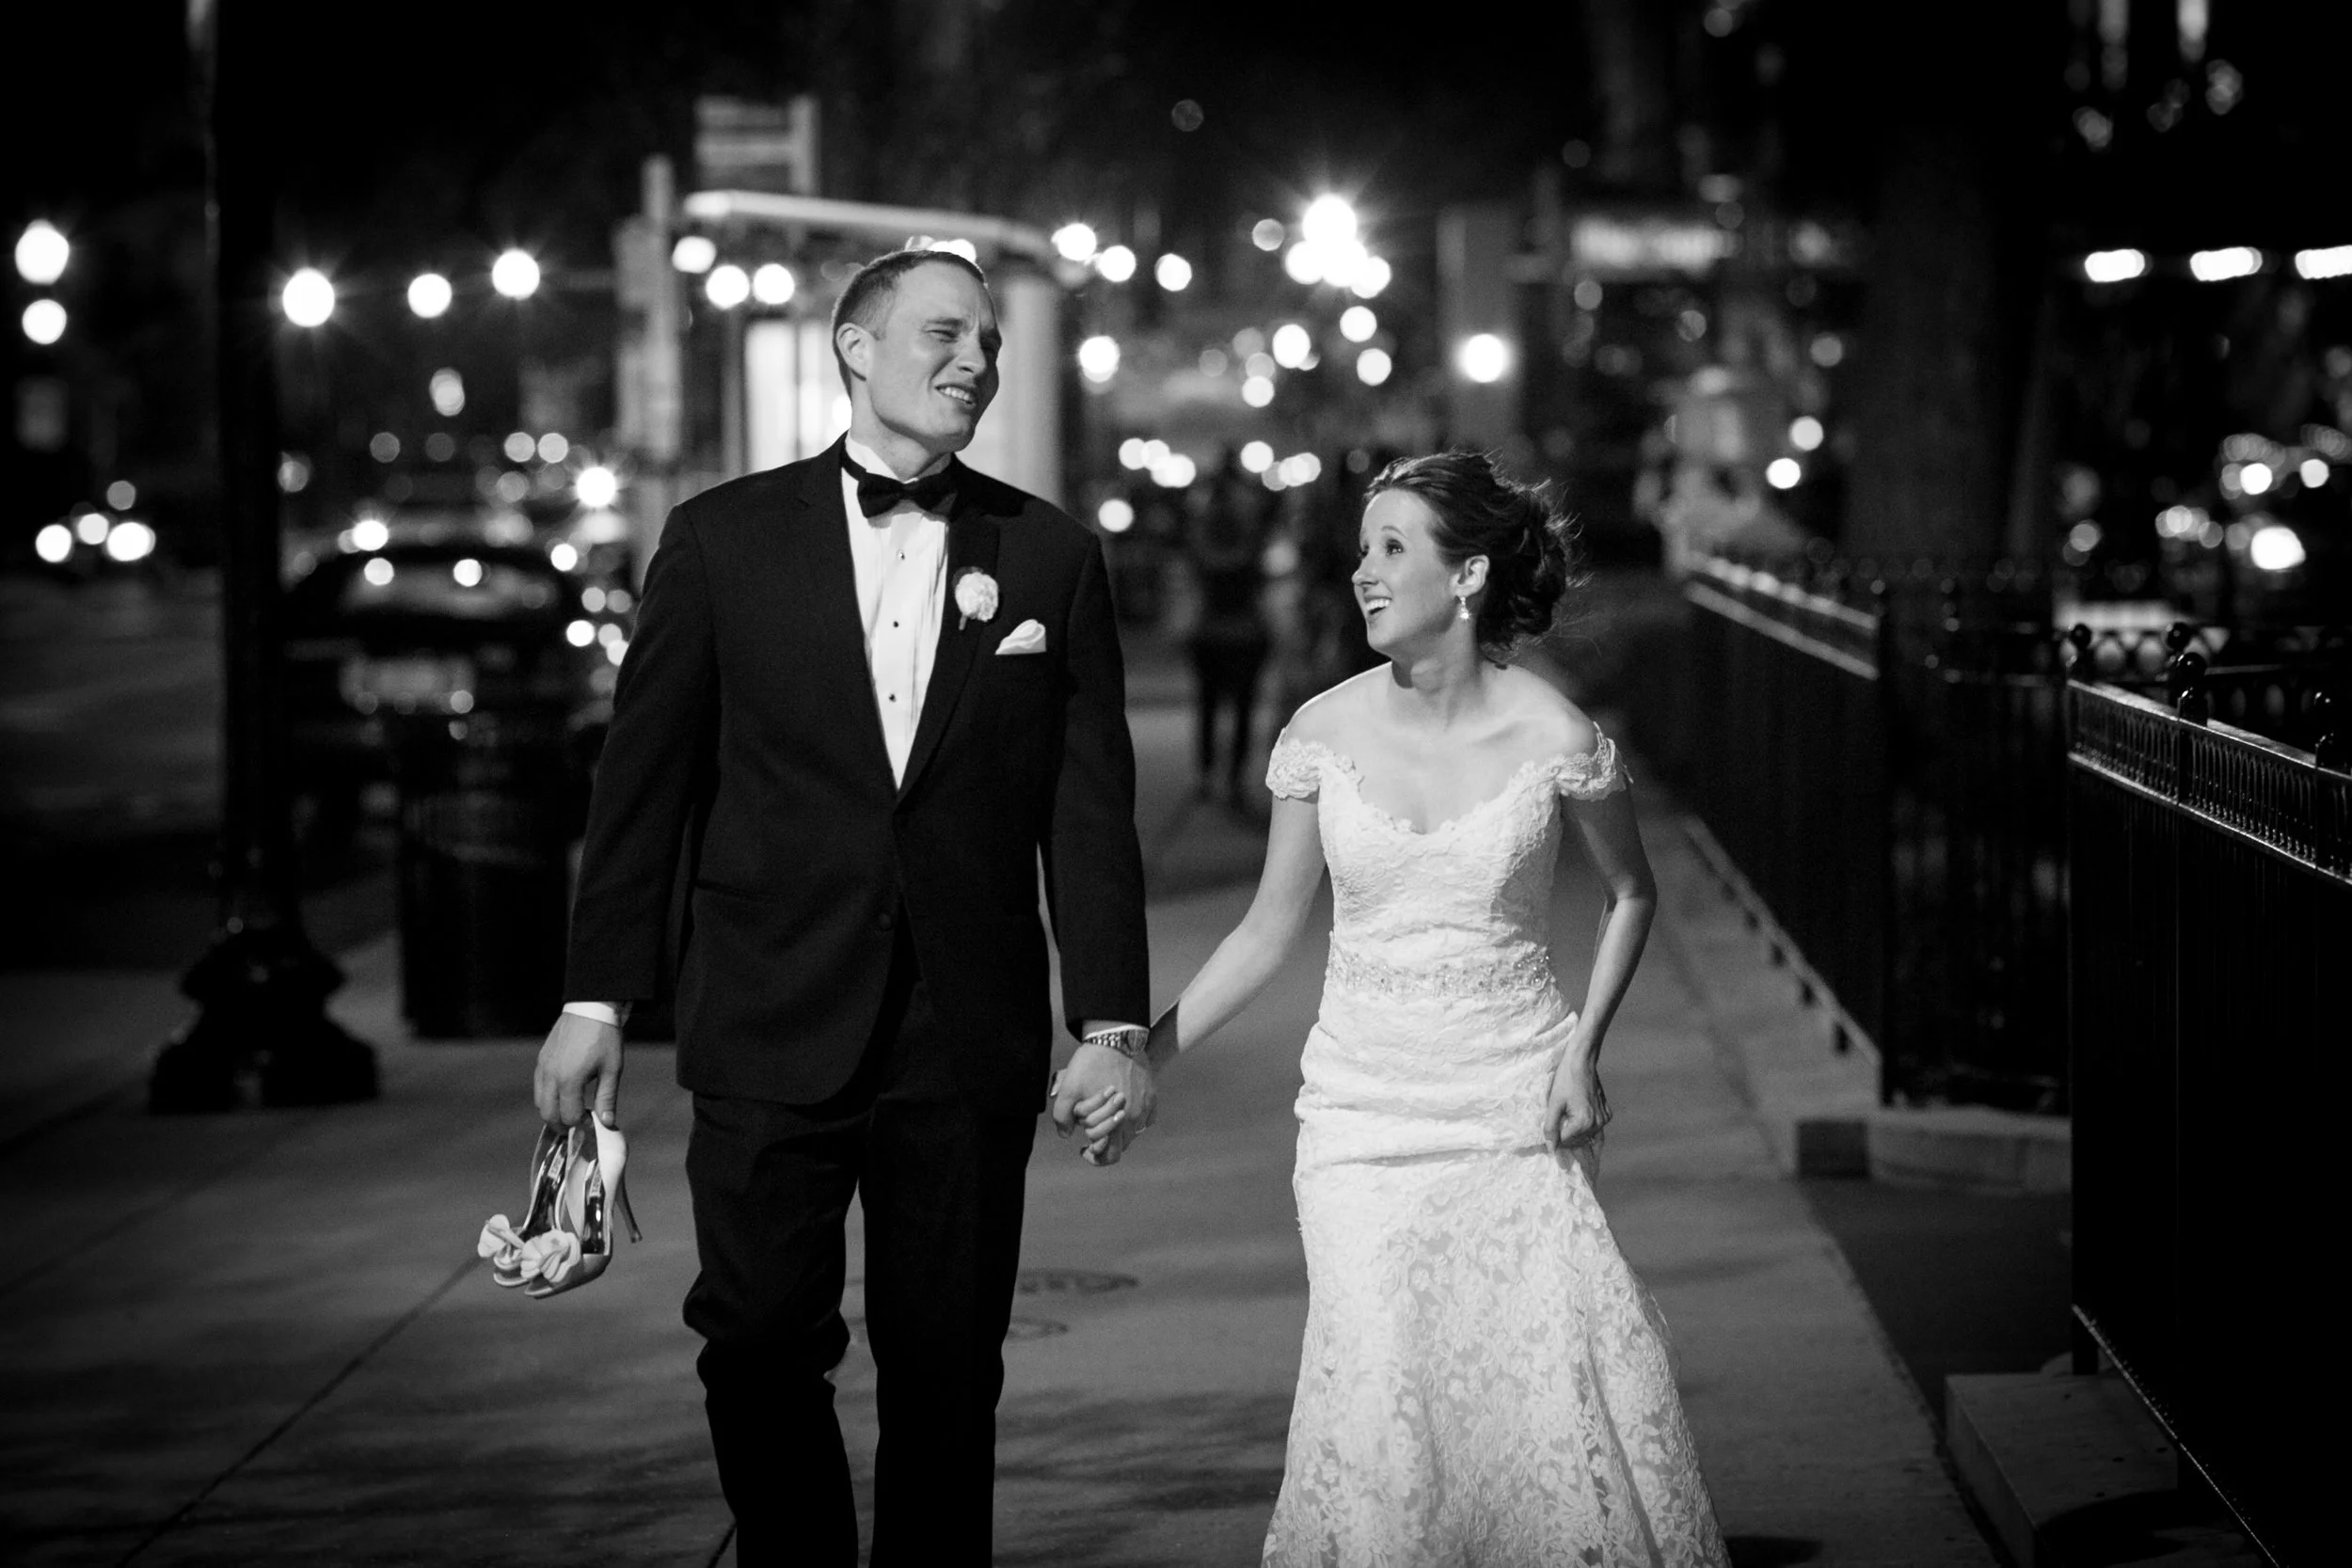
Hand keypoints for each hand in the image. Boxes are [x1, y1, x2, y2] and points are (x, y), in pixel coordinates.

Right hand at [534, 1012, 622, 1128]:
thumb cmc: (605, 1038)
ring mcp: (543, 1067)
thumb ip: (607, 1098)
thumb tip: (607, 1123)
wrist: (591, 1008)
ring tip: (570, 1111)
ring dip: (552, 1111)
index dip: (579, 1125)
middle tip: (577, 1125)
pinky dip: (547, 1096)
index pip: (568, 1116)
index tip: (590, 1123)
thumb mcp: (612, 1069)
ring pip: (540, 1101)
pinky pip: (538, 1086)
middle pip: (548, 1113)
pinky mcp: (541, 1059)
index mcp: (569, 1080)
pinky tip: (563, 1094)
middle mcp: (551, 1075)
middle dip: (561, 1124)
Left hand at [1048, 1041, 1155, 1164]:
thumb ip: (1062, 1117)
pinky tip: (1121, 1109)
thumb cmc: (1092, 1063)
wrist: (1116, 1036)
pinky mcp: (1153, 1094)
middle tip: (1092, 1137)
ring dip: (1119, 1131)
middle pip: (1122, 1145)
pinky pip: (1146, 1116)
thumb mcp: (1069, 1089)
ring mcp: (1147, 1106)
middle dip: (1105, 1144)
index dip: (1094, 1157)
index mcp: (1117, 1121)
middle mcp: (1136, 1118)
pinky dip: (1133, 1118)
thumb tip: (1065, 1135)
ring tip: (1104, 1119)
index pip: (1109, 1155)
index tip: (1083, 1148)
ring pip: (1134, 1131)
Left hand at [1543, 1049, 1608, 1150]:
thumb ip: (1551, 1127)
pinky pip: (1596, 1129)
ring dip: (1576, 1134)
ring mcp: (1604, 1119)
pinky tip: (1580, 1122)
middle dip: (1565, 1136)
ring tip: (1568, 1118)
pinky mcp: (1607, 1113)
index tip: (1550, 1132)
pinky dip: (1587, 1129)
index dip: (1554, 1138)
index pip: (1564, 1142)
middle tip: (1559, 1120)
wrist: (1582, 1061)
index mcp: (1583, 1122)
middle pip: (1576, 1142)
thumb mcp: (1554, 1103)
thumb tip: (1551, 1148)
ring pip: (1586, 1137)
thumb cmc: (1565, 1080)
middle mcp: (1597, 1124)